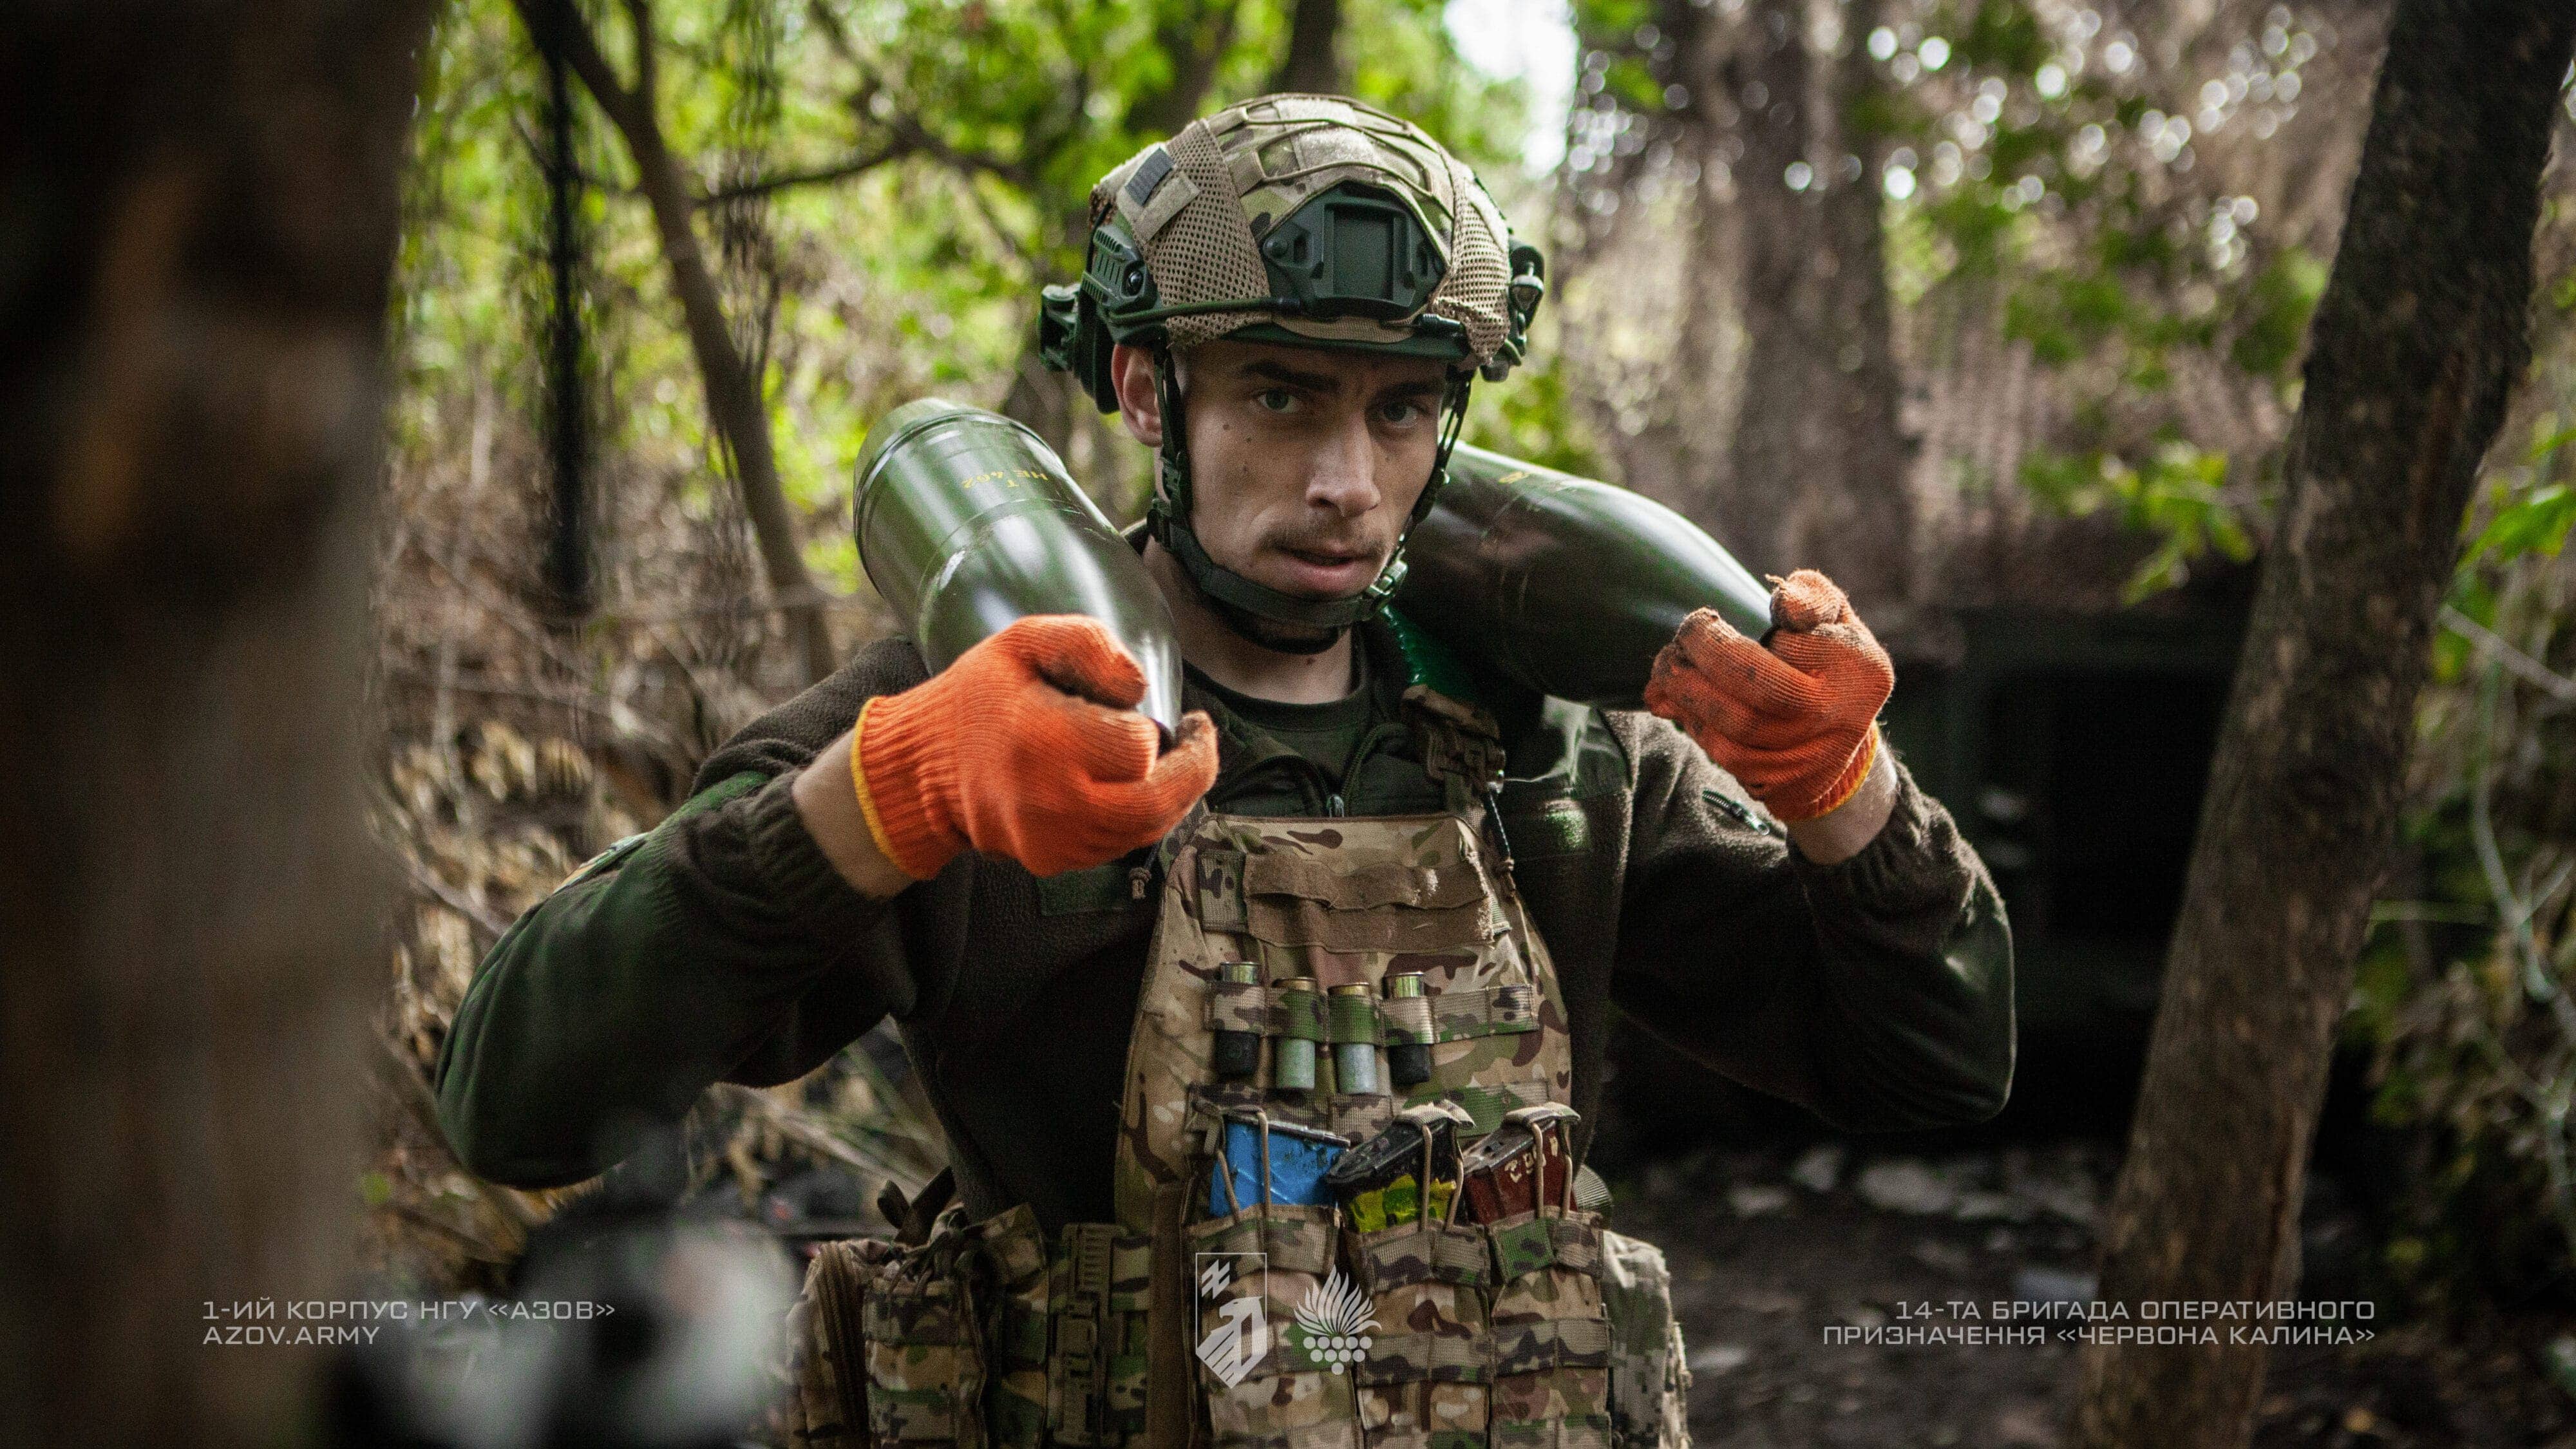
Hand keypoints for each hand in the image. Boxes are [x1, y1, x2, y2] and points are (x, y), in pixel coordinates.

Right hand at [851, 615, 1218, 878]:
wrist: (921, 770)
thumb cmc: (977, 698)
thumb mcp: (1022, 642)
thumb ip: (1087, 644)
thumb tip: (1140, 685)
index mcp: (1042, 742)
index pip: (1137, 747)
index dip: (1152, 725)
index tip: (1142, 708)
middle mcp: (1051, 802)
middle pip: (1156, 802)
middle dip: (1191, 769)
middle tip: (1198, 738)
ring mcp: (1053, 841)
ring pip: (1146, 829)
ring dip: (1170, 794)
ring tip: (1170, 758)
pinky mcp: (1054, 861)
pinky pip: (1120, 845)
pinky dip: (1138, 816)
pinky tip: (1130, 784)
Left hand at [1643, 569, 1893, 823]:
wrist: (1842, 725)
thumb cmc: (1828, 654)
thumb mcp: (1833, 616)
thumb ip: (1812, 596)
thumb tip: (1785, 601)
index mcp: (1858, 672)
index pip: (1782, 653)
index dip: (1726, 639)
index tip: (1703, 618)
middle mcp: (1837, 722)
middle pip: (1754, 701)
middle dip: (1698, 668)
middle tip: (1675, 643)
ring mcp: (1809, 760)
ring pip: (1734, 738)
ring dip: (1688, 700)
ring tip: (1668, 669)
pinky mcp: (1782, 783)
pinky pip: (1728, 760)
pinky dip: (1695, 728)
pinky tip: (1679, 702)